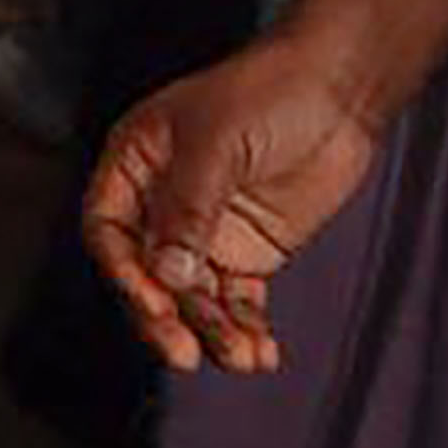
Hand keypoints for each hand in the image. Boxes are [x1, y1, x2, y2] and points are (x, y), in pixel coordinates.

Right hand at [75, 34, 387, 374]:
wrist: (338, 91)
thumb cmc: (267, 91)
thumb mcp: (218, 142)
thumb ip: (188, 208)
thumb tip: (167, 275)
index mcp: (137, 165)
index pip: (109, 230)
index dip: (123, 271)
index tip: (153, 300)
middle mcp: (164, 205)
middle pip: (148, 276)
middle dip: (165, 317)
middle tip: (184, 353)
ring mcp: (207, 232)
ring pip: (194, 298)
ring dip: (212, 332)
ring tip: (242, 357)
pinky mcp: (249, 253)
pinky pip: (236, 302)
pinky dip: (245, 329)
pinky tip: (261, 353)